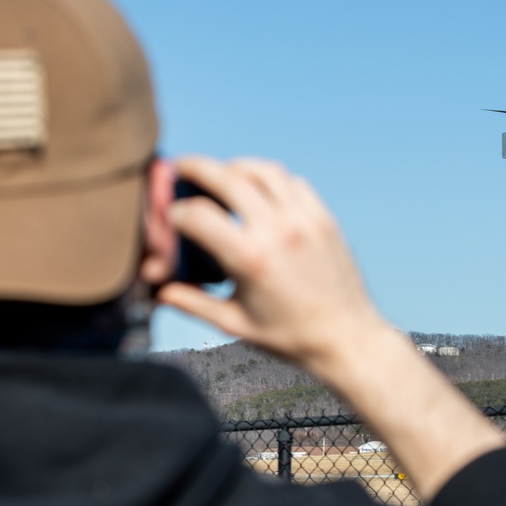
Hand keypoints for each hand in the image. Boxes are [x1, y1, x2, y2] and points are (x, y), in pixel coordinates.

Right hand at [158, 156, 504, 499]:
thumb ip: (192, 302)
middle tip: (179, 168)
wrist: (347, 338)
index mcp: (249, 257)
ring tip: (219, 175)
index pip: (197, 214)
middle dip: (195, 168)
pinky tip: (258, 189)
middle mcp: (277, 230)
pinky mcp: (323, 218)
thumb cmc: (289, 336)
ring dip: (234, 166)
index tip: (169, 217)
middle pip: (226, 176)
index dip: (174, 212)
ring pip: (262, 169)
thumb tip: (158, 290)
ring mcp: (304, 219)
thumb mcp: (234, 323)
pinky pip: (292, 182)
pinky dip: (269, 178)